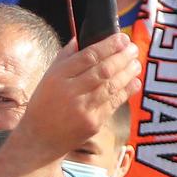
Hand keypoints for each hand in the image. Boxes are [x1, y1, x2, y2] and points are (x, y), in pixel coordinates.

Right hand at [11, 34, 141, 157]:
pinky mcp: (93, 124)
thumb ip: (65, 56)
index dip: (109, 45)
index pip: (88, 56)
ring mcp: (83, 109)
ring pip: (111, 86)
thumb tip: (82, 37)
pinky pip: (113, 104)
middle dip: (122, 57)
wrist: (40, 139)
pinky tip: (134, 82)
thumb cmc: (44, 104)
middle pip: (103, 70)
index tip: (122, 38)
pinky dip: (126, 91)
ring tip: (136, 63)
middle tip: (133, 49)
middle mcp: (70, 92)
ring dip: (128, 73)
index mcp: (58, 76)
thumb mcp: (48, 77)